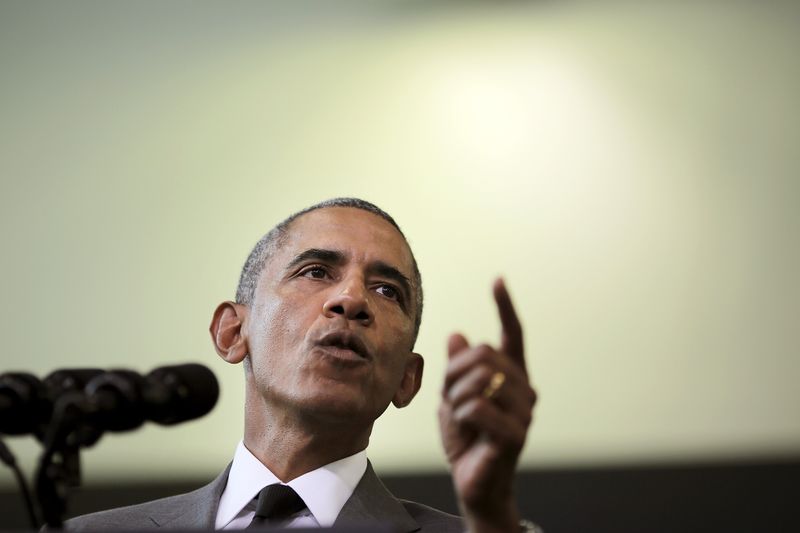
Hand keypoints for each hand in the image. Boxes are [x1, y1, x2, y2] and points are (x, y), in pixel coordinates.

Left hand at [439, 278, 536, 532]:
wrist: (473, 481)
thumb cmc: (467, 438)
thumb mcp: (453, 397)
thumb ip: (458, 369)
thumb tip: (458, 334)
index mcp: (511, 377)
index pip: (512, 335)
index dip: (505, 307)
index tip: (498, 280)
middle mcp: (524, 389)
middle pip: (482, 355)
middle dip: (455, 374)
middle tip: (451, 398)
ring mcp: (523, 411)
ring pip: (478, 379)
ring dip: (456, 398)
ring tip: (460, 416)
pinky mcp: (516, 434)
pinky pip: (477, 406)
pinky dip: (460, 415)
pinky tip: (466, 429)